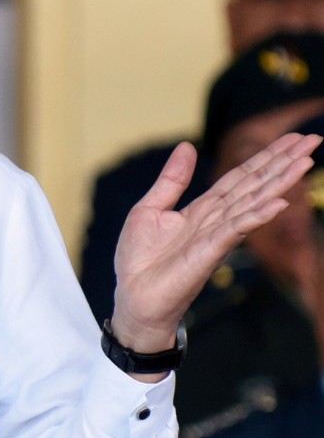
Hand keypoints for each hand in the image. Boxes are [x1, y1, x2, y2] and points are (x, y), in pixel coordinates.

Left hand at [110, 133, 320, 376]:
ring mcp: (215, 236)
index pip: (240, 177)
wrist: (132, 298)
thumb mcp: (149, 209)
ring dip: (279, 182)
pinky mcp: (208, 252)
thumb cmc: (139, 260)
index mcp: (203, 209)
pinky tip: (278, 201)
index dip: (265, 157)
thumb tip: (186, 145)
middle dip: (282, 162)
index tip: (291, 138)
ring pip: (252, 203)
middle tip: (312, 140)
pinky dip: (257, 214)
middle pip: (254, 185)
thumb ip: (171, 180)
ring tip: (305, 162)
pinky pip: (236, 229)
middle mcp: (216, 220)